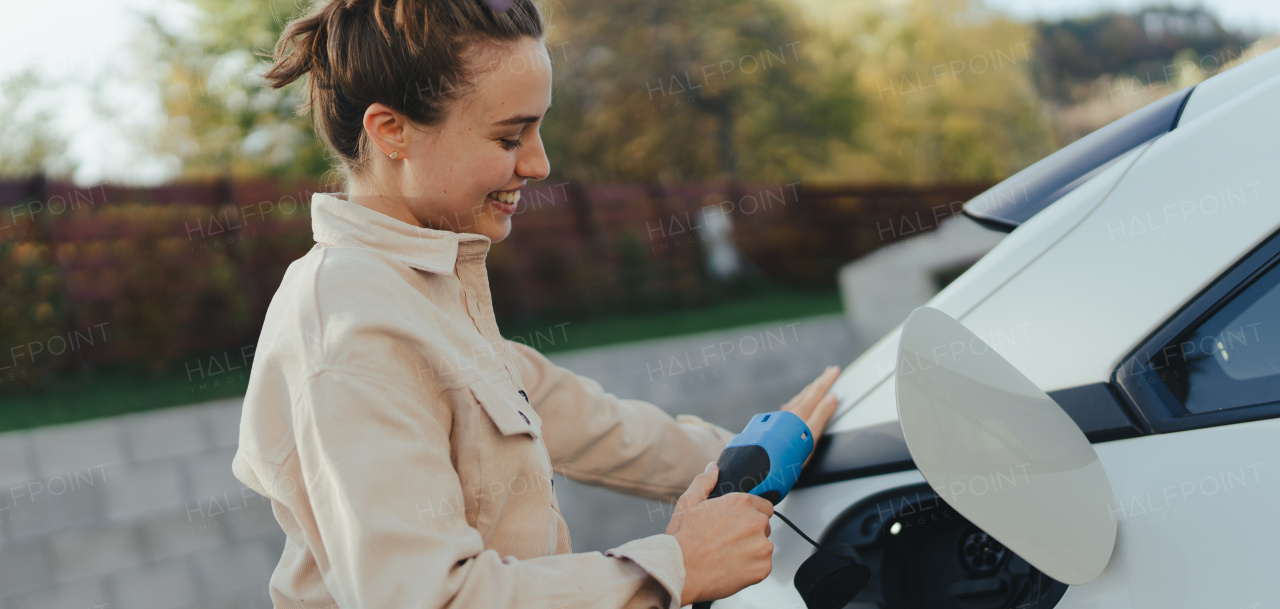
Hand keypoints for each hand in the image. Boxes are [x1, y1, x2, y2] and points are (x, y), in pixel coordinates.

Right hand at [666, 462, 774, 605]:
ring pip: (764, 546)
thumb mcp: (688, 502)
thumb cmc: (682, 538)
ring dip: (751, 550)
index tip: (736, 525)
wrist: (679, 571)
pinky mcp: (763, 567)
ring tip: (727, 556)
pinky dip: (751, 568)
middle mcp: (756, 521)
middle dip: (750, 532)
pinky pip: (763, 565)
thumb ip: (705, 482)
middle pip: (764, 525)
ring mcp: (762, 546)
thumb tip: (713, 468)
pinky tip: (731, 567)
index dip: (749, 515)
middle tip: (727, 541)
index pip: (764, 506)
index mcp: (742, 503)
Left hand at [781, 365, 841, 467]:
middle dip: (819, 382)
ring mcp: (781, 416)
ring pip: (798, 398)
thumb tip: (832, 397)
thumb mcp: (811, 434)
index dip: (827, 380)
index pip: (817, 390)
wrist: (762, 460)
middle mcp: (790, 411)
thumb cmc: (789, 450)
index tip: (835, 370)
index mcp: (801, 411)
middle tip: (829, 373)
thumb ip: (822, 415)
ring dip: (809, 391)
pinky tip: (793, 405)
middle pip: (807, 392)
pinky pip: (790, 406)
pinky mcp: (775, 423)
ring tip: (815, 386)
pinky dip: (798, 401)